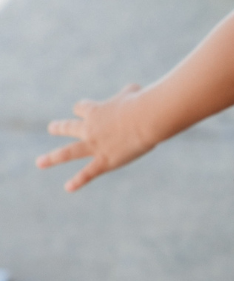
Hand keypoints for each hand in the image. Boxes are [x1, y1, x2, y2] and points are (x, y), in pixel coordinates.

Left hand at [37, 84, 156, 191]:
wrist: (145, 120)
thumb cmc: (142, 103)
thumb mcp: (133, 92)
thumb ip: (129, 94)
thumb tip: (134, 94)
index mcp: (95, 111)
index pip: (82, 108)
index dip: (83, 108)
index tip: (86, 108)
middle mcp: (89, 129)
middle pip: (68, 127)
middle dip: (59, 127)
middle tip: (52, 127)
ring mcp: (94, 146)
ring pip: (68, 152)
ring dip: (53, 158)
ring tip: (40, 162)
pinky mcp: (104, 161)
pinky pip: (88, 173)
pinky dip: (78, 181)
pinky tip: (68, 187)